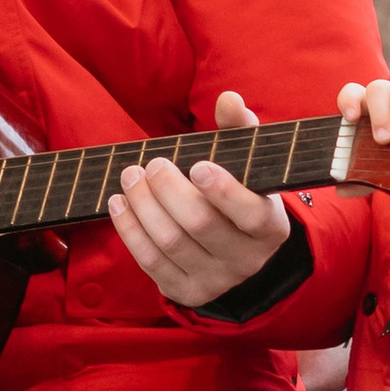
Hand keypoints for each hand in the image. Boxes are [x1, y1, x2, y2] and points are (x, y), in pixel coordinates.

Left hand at [108, 90, 291, 306]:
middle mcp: (247, 260)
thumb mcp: (248, 164)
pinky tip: (119, 203)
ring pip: (170, 243)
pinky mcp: (185, 292)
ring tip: (130, 176)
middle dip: (168, 190)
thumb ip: (240, 129)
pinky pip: (150, 262)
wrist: (235, 248)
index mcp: (270, 227)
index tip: (197, 165)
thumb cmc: (239, 192)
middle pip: (200, 224)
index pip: (250, 213)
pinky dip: (129, 230)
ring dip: (142, 205)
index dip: (223, 190)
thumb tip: (229, 99)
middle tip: (153, 164)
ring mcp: (216, 280)